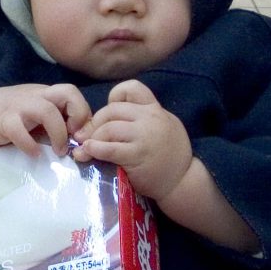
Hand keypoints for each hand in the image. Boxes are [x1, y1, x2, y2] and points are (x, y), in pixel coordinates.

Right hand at [0, 85, 91, 154]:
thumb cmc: (13, 115)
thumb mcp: (38, 114)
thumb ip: (58, 122)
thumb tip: (82, 140)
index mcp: (47, 94)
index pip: (74, 94)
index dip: (84, 114)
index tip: (80, 136)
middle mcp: (37, 95)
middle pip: (68, 92)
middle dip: (79, 115)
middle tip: (75, 137)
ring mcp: (20, 106)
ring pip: (47, 111)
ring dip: (59, 134)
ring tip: (59, 152)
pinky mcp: (4, 120)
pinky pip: (19, 131)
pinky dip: (30, 145)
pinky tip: (34, 154)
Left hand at [73, 80, 193, 200]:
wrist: (182, 182)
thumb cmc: (169, 157)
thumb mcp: (163, 127)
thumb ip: (142, 119)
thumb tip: (109, 119)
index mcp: (155, 109)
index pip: (132, 88)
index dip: (115, 96)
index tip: (110, 113)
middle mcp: (150, 118)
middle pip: (112, 110)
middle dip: (96, 122)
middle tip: (90, 135)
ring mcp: (144, 136)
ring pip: (108, 128)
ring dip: (93, 138)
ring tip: (88, 147)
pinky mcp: (137, 156)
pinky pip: (109, 148)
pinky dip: (94, 149)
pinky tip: (88, 152)